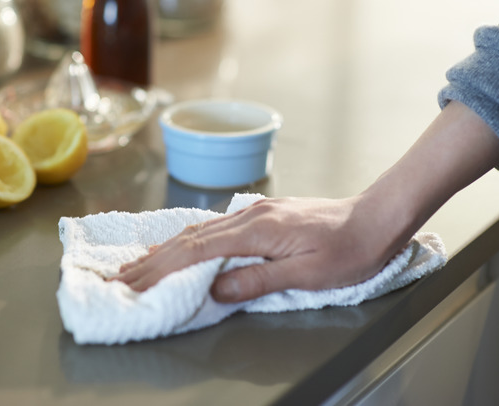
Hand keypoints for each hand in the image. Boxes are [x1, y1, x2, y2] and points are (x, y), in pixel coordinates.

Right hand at [116, 101, 498, 302]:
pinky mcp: (262, 214)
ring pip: (199, 230)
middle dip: (153, 260)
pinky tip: (179, 245)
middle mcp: (249, 215)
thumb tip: (216, 288)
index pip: (197, 251)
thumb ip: (259, 279)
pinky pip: (214, 227)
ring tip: (139, 263)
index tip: (134, 282)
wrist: (376, 217)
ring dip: (166, 249)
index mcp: (258, 230)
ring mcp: (254, 212)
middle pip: (190, 238)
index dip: (161, 268)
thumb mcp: (308, 273)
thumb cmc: (349, 249)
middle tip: (121, 277)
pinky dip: (188, 240)